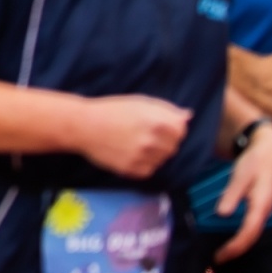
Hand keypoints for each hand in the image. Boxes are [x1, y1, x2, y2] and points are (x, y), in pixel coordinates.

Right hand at [75, 95, 190, 178]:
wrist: (83, 126)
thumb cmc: (111, 110)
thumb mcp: (139, 102)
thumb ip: (166, 109)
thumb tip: (188, 116)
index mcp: (159, 122)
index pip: (181, 131)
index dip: (171, 128)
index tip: (158, 126)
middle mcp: (154, 141)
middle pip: (173, 147)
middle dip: (163, 141)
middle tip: (143, 135)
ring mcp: (143, 157)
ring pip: (161, 160)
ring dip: (153, 154)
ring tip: (134, 144)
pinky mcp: (133, 169)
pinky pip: (148, 170)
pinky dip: (143, 164)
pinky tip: (129, 153)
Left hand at [214, 121, 271, 262]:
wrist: (268, 148)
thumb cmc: (253, 160)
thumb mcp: (240, 174)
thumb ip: (232, 194)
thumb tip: (222, 214)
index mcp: (261, 204)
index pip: (249, 232)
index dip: (235, 246)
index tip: (220, 256)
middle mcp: (264, 210)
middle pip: (251, 236)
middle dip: (235, 250)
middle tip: (216, 259)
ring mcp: (263, 208)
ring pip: (251, 231)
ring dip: (237, 243)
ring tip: (220, 253)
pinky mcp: (258, 205)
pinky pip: (250, 224)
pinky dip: (239, 233)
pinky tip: (227, 235)